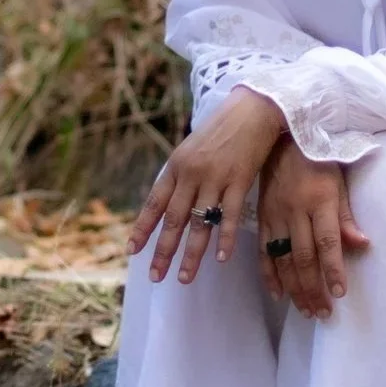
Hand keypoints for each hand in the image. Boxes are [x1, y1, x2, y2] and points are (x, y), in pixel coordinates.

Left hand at [128, 88, 285, 285]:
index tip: (133, 251)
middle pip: (174, 220)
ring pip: (199, 223)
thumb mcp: (192, 149)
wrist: (252, 109)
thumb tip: (170, 203)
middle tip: (156, 276)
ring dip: (192, 253)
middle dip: (163, 251)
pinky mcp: (239, 180)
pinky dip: (225, 238)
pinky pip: (229, 215)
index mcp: (176, 166)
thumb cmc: (222, 129)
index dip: (143, 228)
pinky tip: (220, 258)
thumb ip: (181, 175)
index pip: (154, 203)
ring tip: (184, 277)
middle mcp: (191, 174)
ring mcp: (215, 178)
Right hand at [256, 136, 369, 319]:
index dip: (333, 269)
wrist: (282, 141)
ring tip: (305, 310)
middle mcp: (295, 211)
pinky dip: (269, 275)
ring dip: (294, 288)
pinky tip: (278, 294)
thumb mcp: (339, 183)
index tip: (339, 293)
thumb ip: (347, 217)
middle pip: (304, 257)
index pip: (327, 242)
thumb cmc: (318, 162)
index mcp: (319, 201)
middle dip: (313, 289)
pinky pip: (263, 252)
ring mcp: (275, 216)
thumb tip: (362, 245)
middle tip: (322, 313)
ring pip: (283, 260)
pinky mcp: (260, 219)